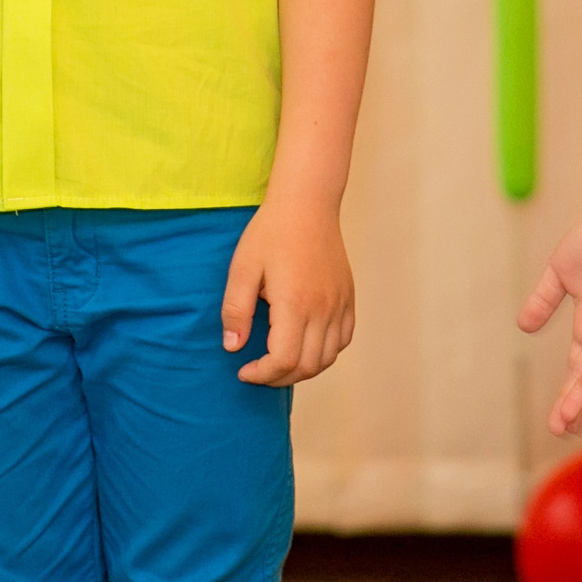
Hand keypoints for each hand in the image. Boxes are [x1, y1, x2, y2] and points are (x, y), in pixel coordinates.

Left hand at [222, 197, 355, 386]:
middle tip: (257, 370)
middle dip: (278, 377)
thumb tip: (232, 346)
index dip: (261, 374)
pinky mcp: (348, 297)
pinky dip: (325, 352)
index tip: (243, 370)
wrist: (307, 203)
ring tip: (279, 361)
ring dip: (303, 369)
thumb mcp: (242, 268)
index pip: (283, 361)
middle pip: (307, 366)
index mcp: (294, 303)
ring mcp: (339, 304)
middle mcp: (322, 309)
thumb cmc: (271, 232)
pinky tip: (305, 344)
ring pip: (328, 358)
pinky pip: (343, 339)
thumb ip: (236, 310)